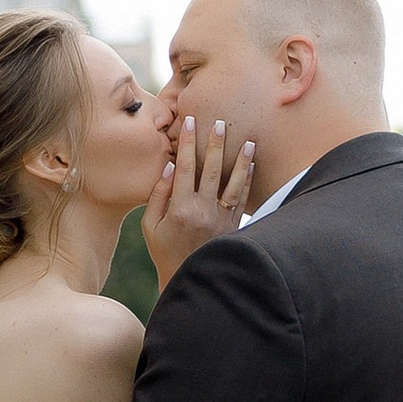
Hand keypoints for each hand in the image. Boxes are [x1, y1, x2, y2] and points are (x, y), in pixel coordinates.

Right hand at [141, 112, 257, 287]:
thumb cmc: (164, 251)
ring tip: (248, 141)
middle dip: (215, 144)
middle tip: (221, 123)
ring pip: (234, 184)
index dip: (186, 143)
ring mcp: (220, 219)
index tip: (189, 122)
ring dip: (241, 161)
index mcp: (179, 209)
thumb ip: (157, 196)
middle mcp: (202, 211)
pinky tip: (252, 165)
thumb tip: (169, 168)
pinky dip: (248, 181)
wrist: (190, 279)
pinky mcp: (233, 226)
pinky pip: (242, 199)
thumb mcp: (150, 226)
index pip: (184, 168)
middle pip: (211, 170)